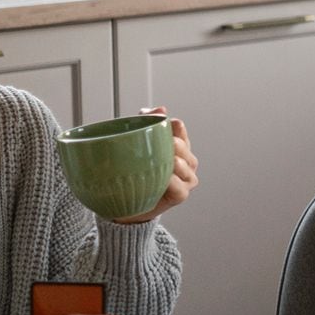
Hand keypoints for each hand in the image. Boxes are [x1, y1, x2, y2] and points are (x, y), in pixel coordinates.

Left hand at [115, 107, 198, 223]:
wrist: (128, 206)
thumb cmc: (135, 174)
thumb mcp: (137, 146)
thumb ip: (146, 124)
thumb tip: (160, 108)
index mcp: (179, 146)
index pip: (178, 128)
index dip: (169, 126)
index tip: (157, 126)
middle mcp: (187, 161)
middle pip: (181, 145)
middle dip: (169, 143)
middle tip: (157, 145)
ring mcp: (187, 179)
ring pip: (182, 164)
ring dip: (170, 162)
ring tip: (157, 163)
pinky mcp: (181, 195)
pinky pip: (178, 185)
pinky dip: (170, 182)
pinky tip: (162, 180)